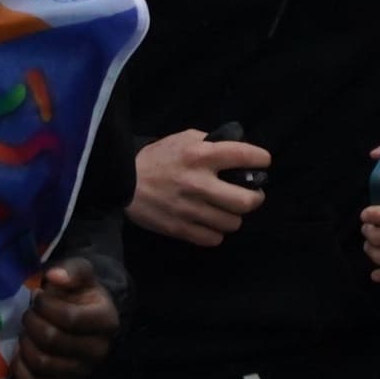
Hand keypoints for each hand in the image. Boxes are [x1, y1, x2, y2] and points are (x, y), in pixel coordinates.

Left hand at [12, 258, 120, 378]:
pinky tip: (19, 355)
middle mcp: (98, 350)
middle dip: (31, 322)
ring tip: (27, 331)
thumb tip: (55, 277)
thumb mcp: (80, 272)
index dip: (45, 305)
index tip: (38, 296)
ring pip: (42, 362)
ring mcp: (82, 371)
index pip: (69, 318)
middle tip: (29, 314)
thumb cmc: (79, 292)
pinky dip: (22, 372)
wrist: (85, 314)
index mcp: (105, 322)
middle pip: (51, 340)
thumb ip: (72, 270)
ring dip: (25, 343)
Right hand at [131, 129, 269, 244]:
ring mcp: (190, 209)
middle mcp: (199, 183)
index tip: (260, 163)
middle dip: (254, 198)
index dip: (261, 160)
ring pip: (233, 223)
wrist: (118, 181)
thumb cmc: (155, 158)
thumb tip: (236, 153)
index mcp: (200, 155)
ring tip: (222, 210)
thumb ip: (209, 143)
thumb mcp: (181, 139)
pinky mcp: (179, 229)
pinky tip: (207, 222)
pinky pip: (214, 239)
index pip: (247, 157)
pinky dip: (214, 232)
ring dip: (231, 216)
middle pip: (248, 201)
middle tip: (246, 194)